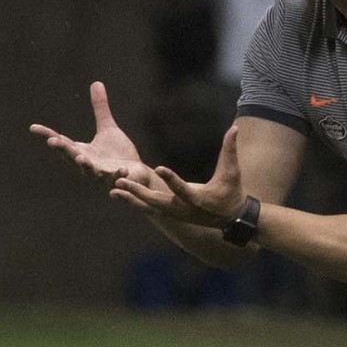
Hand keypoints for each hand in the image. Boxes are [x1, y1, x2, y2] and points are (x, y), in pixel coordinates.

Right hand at [30, 81, 151, 184]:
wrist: (136, 174)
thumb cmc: (118, 154)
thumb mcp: (107, 128)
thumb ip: (100, 109)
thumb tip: (96, 83)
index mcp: (81, 151)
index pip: (62, 142)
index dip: (47, 134)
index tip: (33, 127)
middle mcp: (87, 164)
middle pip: (71, 156)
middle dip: (62, 149)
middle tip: (52, 141)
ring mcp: (101, 174)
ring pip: (89, 171)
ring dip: (84, 165)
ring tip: (80, 158)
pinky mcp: (116, 180)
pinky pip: (115, 179)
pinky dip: (117, 176)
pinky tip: (122, 169)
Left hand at [112, 125, 245, 226]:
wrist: (231, 219)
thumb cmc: (232, 193)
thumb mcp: (232, 172)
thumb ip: (230, 150)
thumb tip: (234, 128)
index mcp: (197, 199)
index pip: (182, 189)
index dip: (171, 179)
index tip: (159, 168)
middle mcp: (183, 209)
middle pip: (157, 202)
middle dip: (138, 193)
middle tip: (121, 183)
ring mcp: (175, 213)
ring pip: (149, 207)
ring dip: (131, 199)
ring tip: (113, 190)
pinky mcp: (170, 213)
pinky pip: (148, 208)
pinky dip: (134, 201)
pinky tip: (118, 194)